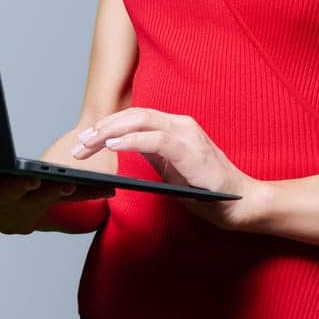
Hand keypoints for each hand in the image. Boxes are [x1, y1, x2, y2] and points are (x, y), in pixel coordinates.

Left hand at [71, 108, 268, 231]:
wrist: (240, 204)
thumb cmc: (207, 190)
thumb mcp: (172, 170)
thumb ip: (153, 154)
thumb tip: (123, 147)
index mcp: (175, 128)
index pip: (135, 118)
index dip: (107, 127)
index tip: (84, 142)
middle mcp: (181, 124)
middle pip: (133, 115)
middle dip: (101, 128)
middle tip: (78, 144)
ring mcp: (187, 135)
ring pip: (140, 121)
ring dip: (109, 132)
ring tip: (88, 144)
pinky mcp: (191, 150)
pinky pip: (155, 138)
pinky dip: (131, 140)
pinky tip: (113, 147)